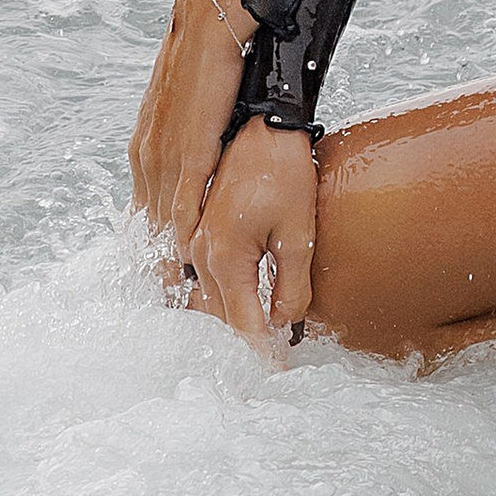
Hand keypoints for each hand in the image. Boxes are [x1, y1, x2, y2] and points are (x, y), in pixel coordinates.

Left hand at [128, 0, 252, 270]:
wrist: (204, 28)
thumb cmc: (200, 65)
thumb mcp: (182, 111)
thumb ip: (181, 142)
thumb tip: (192, 163)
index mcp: (144, 150)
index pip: (143, 212)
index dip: (149, 246)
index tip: (155, 278)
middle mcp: (146, 158)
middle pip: (147, 226)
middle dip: (153, 265)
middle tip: (163, 303)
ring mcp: (164, 156)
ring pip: (162, 222)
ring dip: (169, 260)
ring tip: (180, 295)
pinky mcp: (189, 150)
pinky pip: (184, 202)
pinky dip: (186, 233)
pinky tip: (192, 257)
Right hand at [189, 121, 317, 353]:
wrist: (265, 124)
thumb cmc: (284, 171)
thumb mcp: (298, 232)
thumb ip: (292, 286)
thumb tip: (286, 325)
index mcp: (224, 255)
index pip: (242, 322)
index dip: (261, 350)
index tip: (278, 371)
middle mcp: (202, 252)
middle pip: (220, 315)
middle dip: (247, 341)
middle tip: (273, 362)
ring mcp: (197, 239)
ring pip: (211, 297)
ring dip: (234, 319)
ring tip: (262, 340)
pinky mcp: (201, 228)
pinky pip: (207, 275)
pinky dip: (223, 296)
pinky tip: (243, 304)